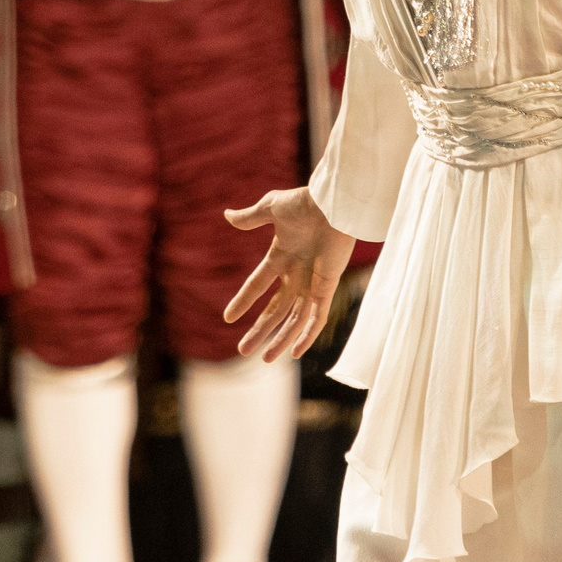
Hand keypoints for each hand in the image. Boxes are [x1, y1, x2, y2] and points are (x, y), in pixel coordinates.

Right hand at [223, 186, 355, 360]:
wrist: (334, 203)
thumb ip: (251, 217)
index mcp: (281, 256)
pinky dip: (307, 336)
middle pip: (275, 311)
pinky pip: (317, 319)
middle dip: (259, 331)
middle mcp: (296, 274)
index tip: (228, 318)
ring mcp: (312, 284)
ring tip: (265, 359)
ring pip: (294, 321)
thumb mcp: (271, 208)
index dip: (243, 300)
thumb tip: (227, 216)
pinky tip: (294, 353)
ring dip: (280, 340)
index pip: (257, 284)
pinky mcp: (327, 288)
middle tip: (242, 351)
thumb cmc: (305, 202)